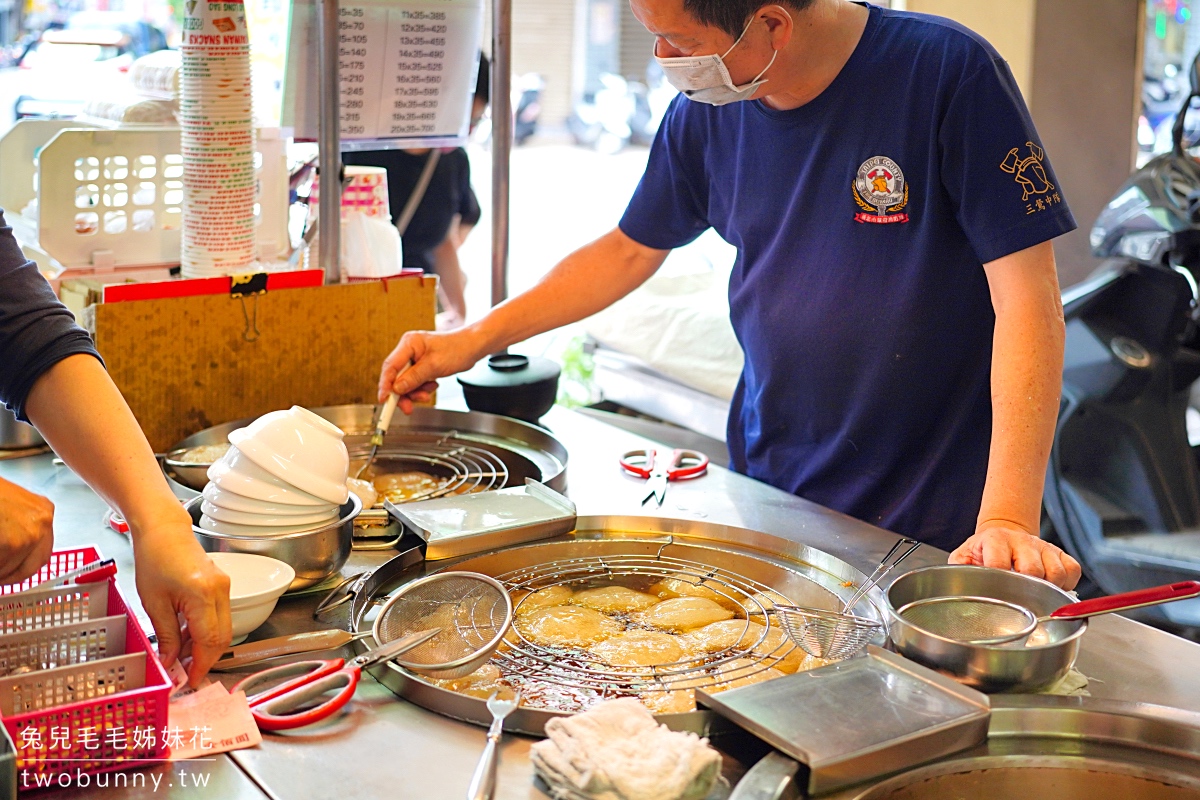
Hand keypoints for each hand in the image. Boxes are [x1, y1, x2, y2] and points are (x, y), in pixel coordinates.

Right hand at [0, 477, 54, 583]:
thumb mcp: (11, 508)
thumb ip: (19, 530)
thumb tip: (14, 557)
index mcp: (43, 511)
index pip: (43, 552)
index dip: (23, 567)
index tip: (11, 574)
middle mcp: (43, 521)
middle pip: (34, 565)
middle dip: (11, 574)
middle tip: (0, 577)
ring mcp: (30, 533)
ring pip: (13, 568)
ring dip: (0, 569)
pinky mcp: (14, 543)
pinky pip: (2, 566)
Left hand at [132, 515, 230, 686]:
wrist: (164, 530)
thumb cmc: (154, 559)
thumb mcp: (153, 602)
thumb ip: (165, 635)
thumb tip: (169, 661)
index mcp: (202, 595)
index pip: (209, 641)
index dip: (200, 664)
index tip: (189, 680)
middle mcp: (220, 591)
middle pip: (222, 637)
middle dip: (205, 659)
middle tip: (186, 673)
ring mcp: (224, 587)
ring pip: (223, 628)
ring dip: (204, 645)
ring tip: (179, 655)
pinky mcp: (222, 585)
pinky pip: (219, 616)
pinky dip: (205, 630)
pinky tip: (185, 635)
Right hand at [378, 328, 488, 413]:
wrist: (472, 348)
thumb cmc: (457, 349)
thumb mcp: (434, 366)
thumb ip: (414, 378)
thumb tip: (396, 389)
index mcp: (409, 343)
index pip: (390, 366)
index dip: (385, 385)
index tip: (384, 400)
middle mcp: (409, 350)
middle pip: (396, 377)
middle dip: (403, 393)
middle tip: (408, 407)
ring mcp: (414, 358)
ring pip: (405, 382)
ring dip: (415, 392)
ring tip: (428, 394)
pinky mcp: (421, 366)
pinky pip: (414, 382)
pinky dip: (422, 388)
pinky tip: (433, 386)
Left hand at [949, 522, 1081, 589]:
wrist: (1002, 533)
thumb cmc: (982, 551)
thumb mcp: (963, 557)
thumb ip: (959, 570)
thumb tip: (960, 589)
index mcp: (995, 540)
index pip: (1000, 562)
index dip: (999, 581)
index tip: (998, 593)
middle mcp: (1021, 541)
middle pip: (1032, 569)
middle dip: (1026, 588)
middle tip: (1019, 597)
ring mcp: (1043, 546)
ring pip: (1056, 572)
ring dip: (1048, 589)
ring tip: (1035, 593)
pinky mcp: (1059, 553)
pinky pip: (1073, 570)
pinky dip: (1067, 584)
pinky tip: (1051, 589)